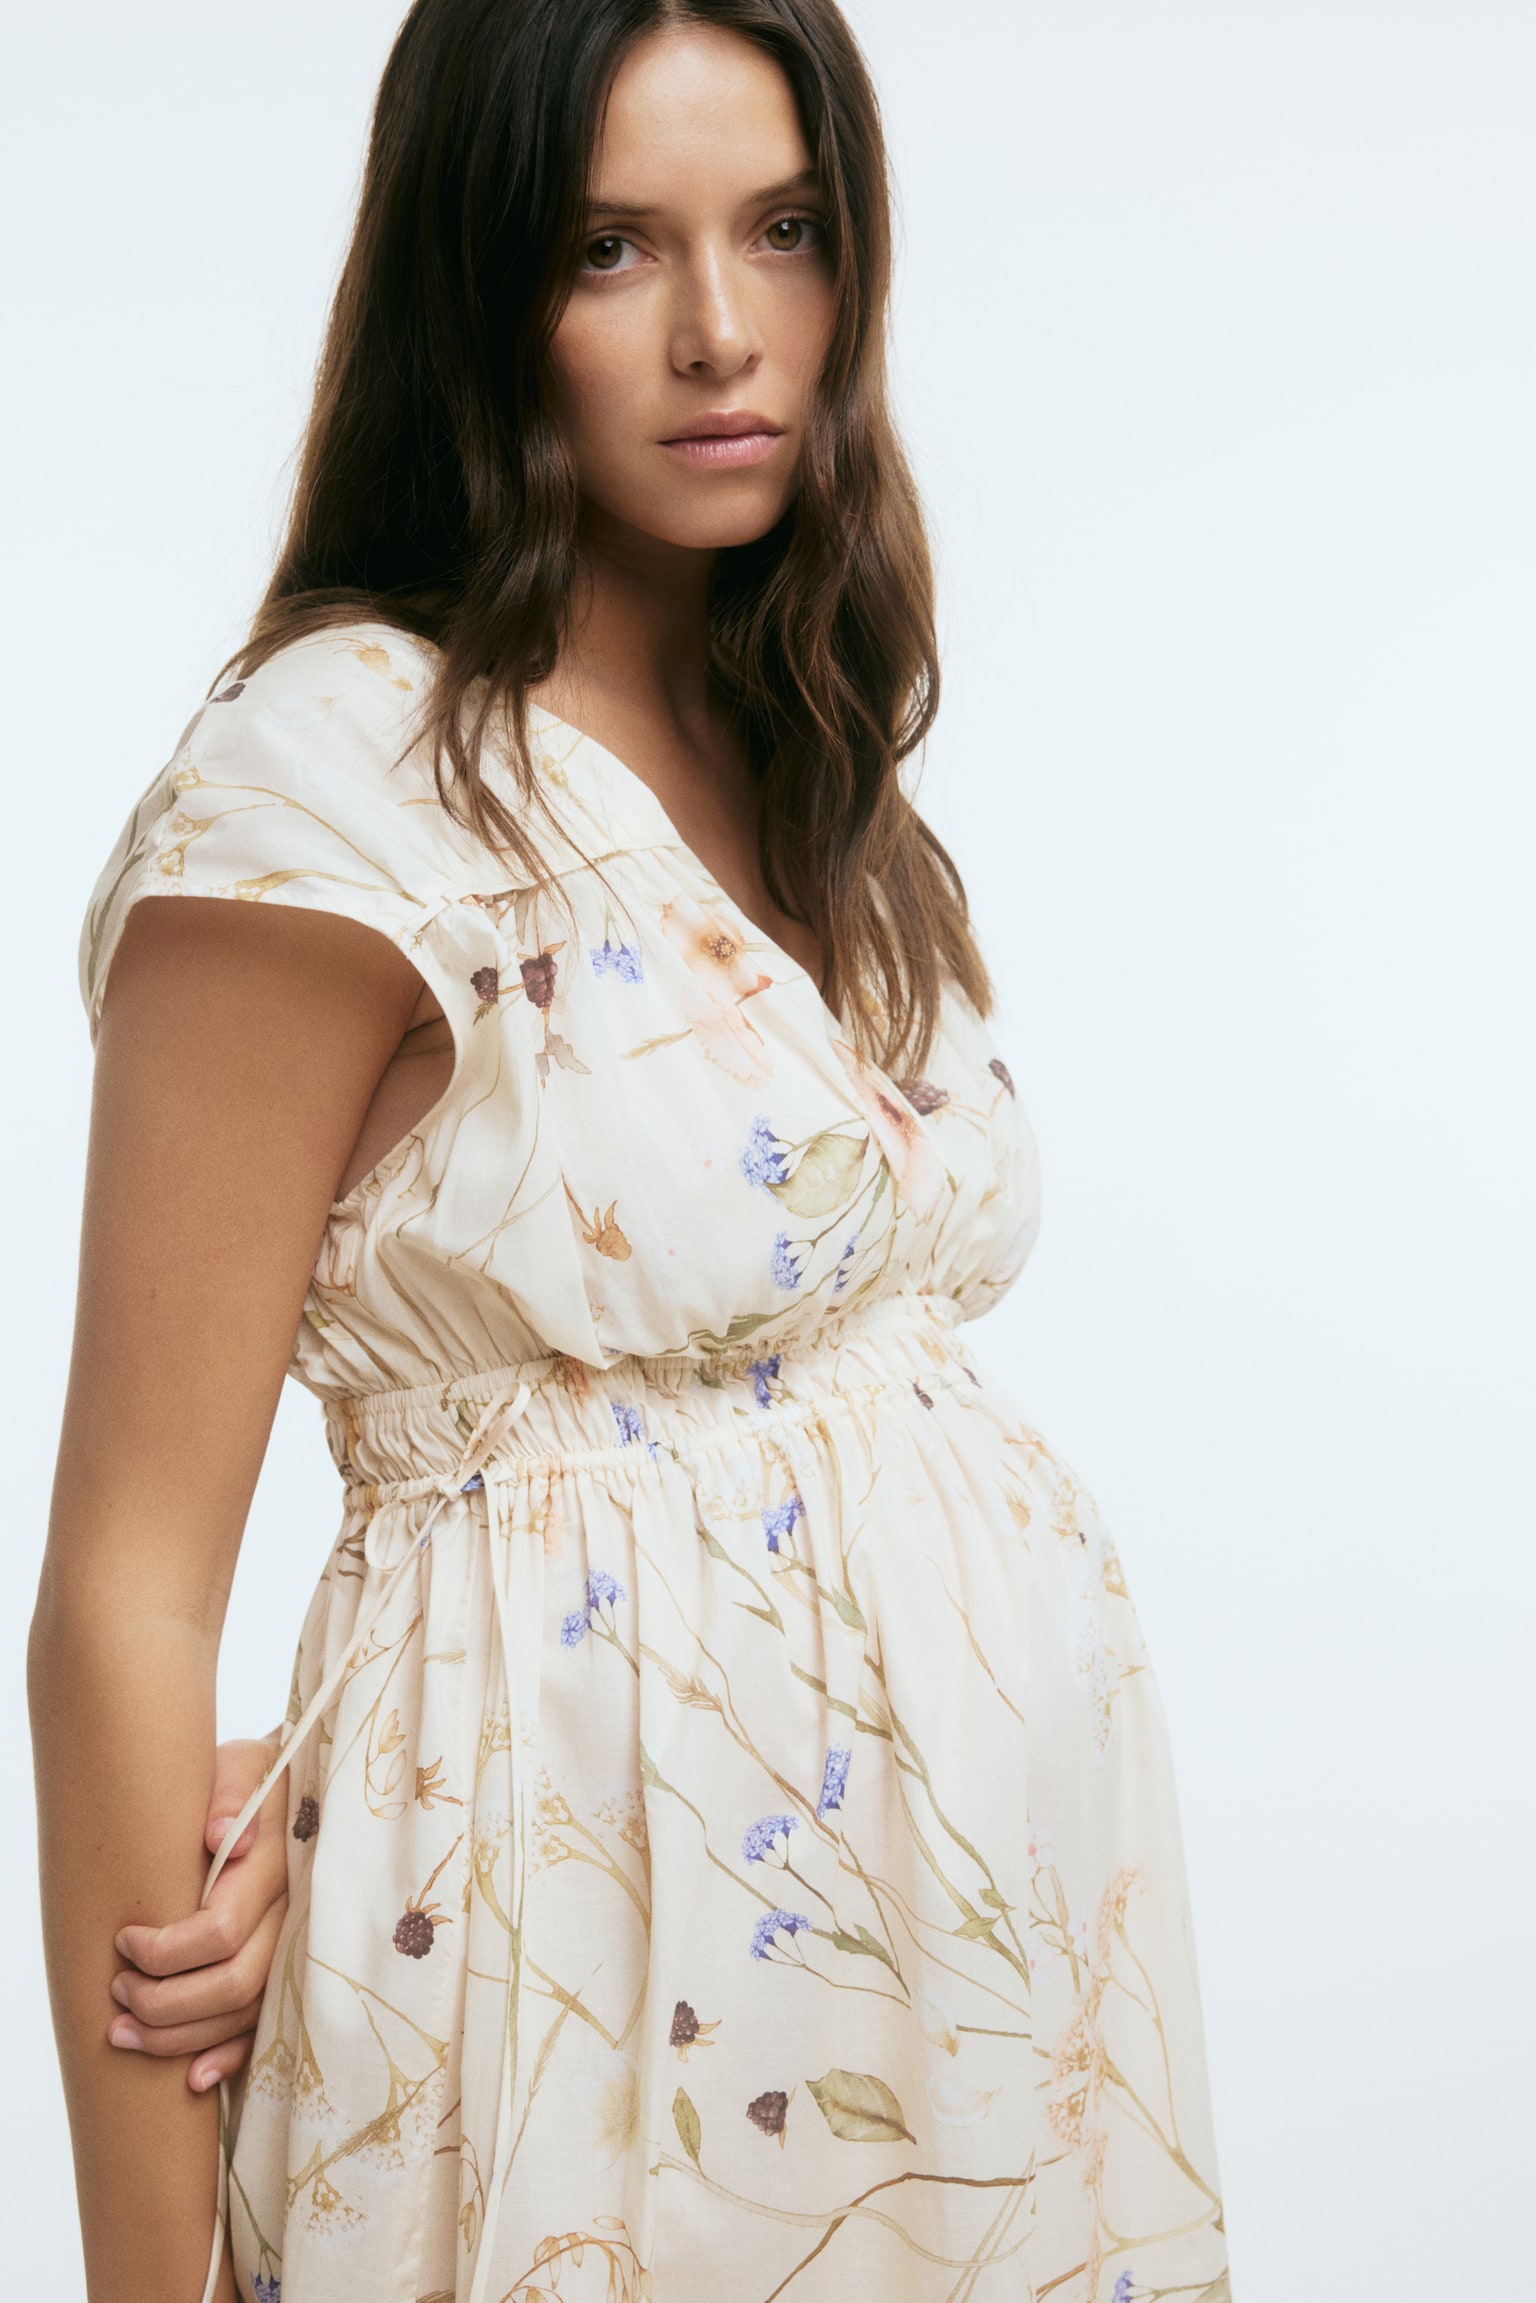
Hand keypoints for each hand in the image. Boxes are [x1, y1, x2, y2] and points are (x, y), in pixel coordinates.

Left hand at [107, 1732, 289, 2092]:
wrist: (302, 1790)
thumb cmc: (257, 1778)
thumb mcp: (243, 1766)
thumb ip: (232, 1795)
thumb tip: (218, 1833)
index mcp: (275, 1866)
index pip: (218, 1931)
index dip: (165, 1950)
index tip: (125, 1942)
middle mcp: (293, 1915)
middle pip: (232, 1984)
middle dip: (164, 2002)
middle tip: (118, 1994)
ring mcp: (300, 1947)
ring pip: (245, 2015)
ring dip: (181, 2038)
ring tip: (127, 2033)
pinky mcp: (296, 1970)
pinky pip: (269, 2029)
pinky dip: (230, 2059)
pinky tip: (193, 2078)